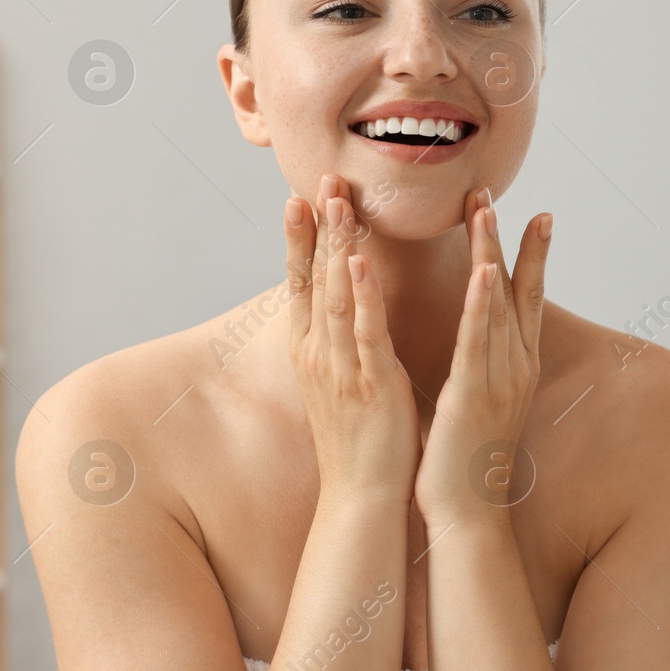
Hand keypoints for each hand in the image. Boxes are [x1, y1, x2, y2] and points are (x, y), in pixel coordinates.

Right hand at [285, 174, 420, 505]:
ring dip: (336, 244)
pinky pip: (364, 331)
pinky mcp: (370, 382)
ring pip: (335, 294)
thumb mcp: (341, 378)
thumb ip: (340, 341)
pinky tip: (358, 261)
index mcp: (312, 350)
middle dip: (318, 225)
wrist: (362, 493)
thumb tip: (341, 310)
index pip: (301, 282)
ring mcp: (341, 366)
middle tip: (322, 176)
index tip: (299, 193)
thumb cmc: (359, 436)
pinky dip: (361, 294)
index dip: (300, 238)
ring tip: (337, 200)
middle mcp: (318, 352)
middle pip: (314, 277)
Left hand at [415, 188, 551, 529]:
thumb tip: (477, 345)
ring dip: (493, 254)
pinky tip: (486, 271)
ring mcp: (499, 379)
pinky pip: (480, 341)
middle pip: (516, 290)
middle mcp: (516, 367)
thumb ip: (481, 369)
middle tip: (491, 191)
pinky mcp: (474, 394)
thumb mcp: (477, 402)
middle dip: (505, 238)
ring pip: (497, 304)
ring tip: (485, 210)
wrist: (465, 513)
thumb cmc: (463, 461)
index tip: (539, 215)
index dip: (533, 256)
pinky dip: (485, 304)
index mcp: (516, 368)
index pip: (529, 300)